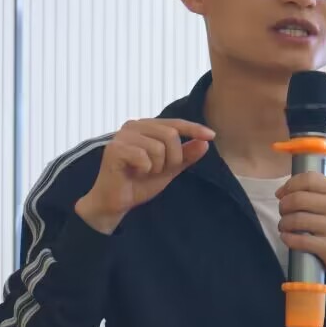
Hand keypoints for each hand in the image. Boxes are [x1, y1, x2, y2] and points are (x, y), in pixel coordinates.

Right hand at [74, 118, 215, 233]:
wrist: (116, 202)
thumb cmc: (140, 183)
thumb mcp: (170, 169)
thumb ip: (186, 155)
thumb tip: (205, 142)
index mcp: (146, 127)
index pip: (175, 124)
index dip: (194, 129)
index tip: (211, 135)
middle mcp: (133, 126)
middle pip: (170, 134)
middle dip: (172, 158)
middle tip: (159, 171)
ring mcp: (122, 135)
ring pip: (158, 146)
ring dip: (157, 166)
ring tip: (144, 172)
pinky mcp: (114, 148)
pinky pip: (144, 156)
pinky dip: (145, 169)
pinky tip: (134, 173)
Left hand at [277, 171, 325, 280]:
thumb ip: (316, 191)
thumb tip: (283, 191)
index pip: (309, 179)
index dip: (289, 185)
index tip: (281, 194)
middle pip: (299, 198)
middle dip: (283, 205)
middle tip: (283, 212)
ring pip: (296, 219)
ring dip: (283, 223)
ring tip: (284, 226)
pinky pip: (299, 240)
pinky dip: (287, 238)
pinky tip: (286, 237)